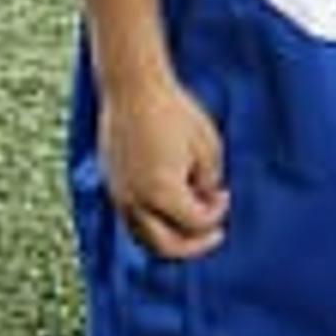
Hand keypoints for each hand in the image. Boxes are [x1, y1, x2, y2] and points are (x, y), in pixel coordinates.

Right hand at [97, 76, 229, 259]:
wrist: (133, 88)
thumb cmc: (174, 112)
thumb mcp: (208, 147)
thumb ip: (208, 182)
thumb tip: (204, 199)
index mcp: (162, 193)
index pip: (195, 224)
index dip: (216, 214)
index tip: (225, 194)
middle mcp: (135, 201)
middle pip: (165, 247)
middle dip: (194, 245)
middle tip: (213, 233)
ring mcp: (118, 195)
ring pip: (143, 238)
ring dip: (169, 238)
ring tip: (190, 222)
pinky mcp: (110, 184)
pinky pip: (130, 219)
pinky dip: (151, 223)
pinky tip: (168, 205)